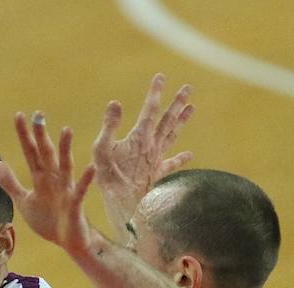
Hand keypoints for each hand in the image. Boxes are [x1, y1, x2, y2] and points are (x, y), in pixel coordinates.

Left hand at [0, 110, 98, 256]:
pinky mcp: (75, 205)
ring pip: (65, 166)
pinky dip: (85, 180)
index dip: (24, 135)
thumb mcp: (24, 201)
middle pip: (46, 154)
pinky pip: (81, 191)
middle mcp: (54, 180)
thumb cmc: (49, 221)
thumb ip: (11, 183)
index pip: (31, 152)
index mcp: (41, 179)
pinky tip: (90, 168)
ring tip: (66, 130)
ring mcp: (66, 191)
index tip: (18, 115)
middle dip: (42, 136)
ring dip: (65, 150)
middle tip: (38, 114)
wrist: (69, 242)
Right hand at [93, 74, 193, 239]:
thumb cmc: (109, 177)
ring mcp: (157, 159)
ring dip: (182, 121)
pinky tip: (190, 155)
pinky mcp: (158, 173)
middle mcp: (153, 145)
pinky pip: (172, 164)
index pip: (150, 109)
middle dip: (177, 102)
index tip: (161, 77)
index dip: (155, 92)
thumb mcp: (101, 148)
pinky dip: (181, 159)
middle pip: (168, 119)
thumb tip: (115, 103)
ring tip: (192, 108)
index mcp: (140, 137)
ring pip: (173, 135)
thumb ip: (109, 125)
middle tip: (188, 88)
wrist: (123, 204)